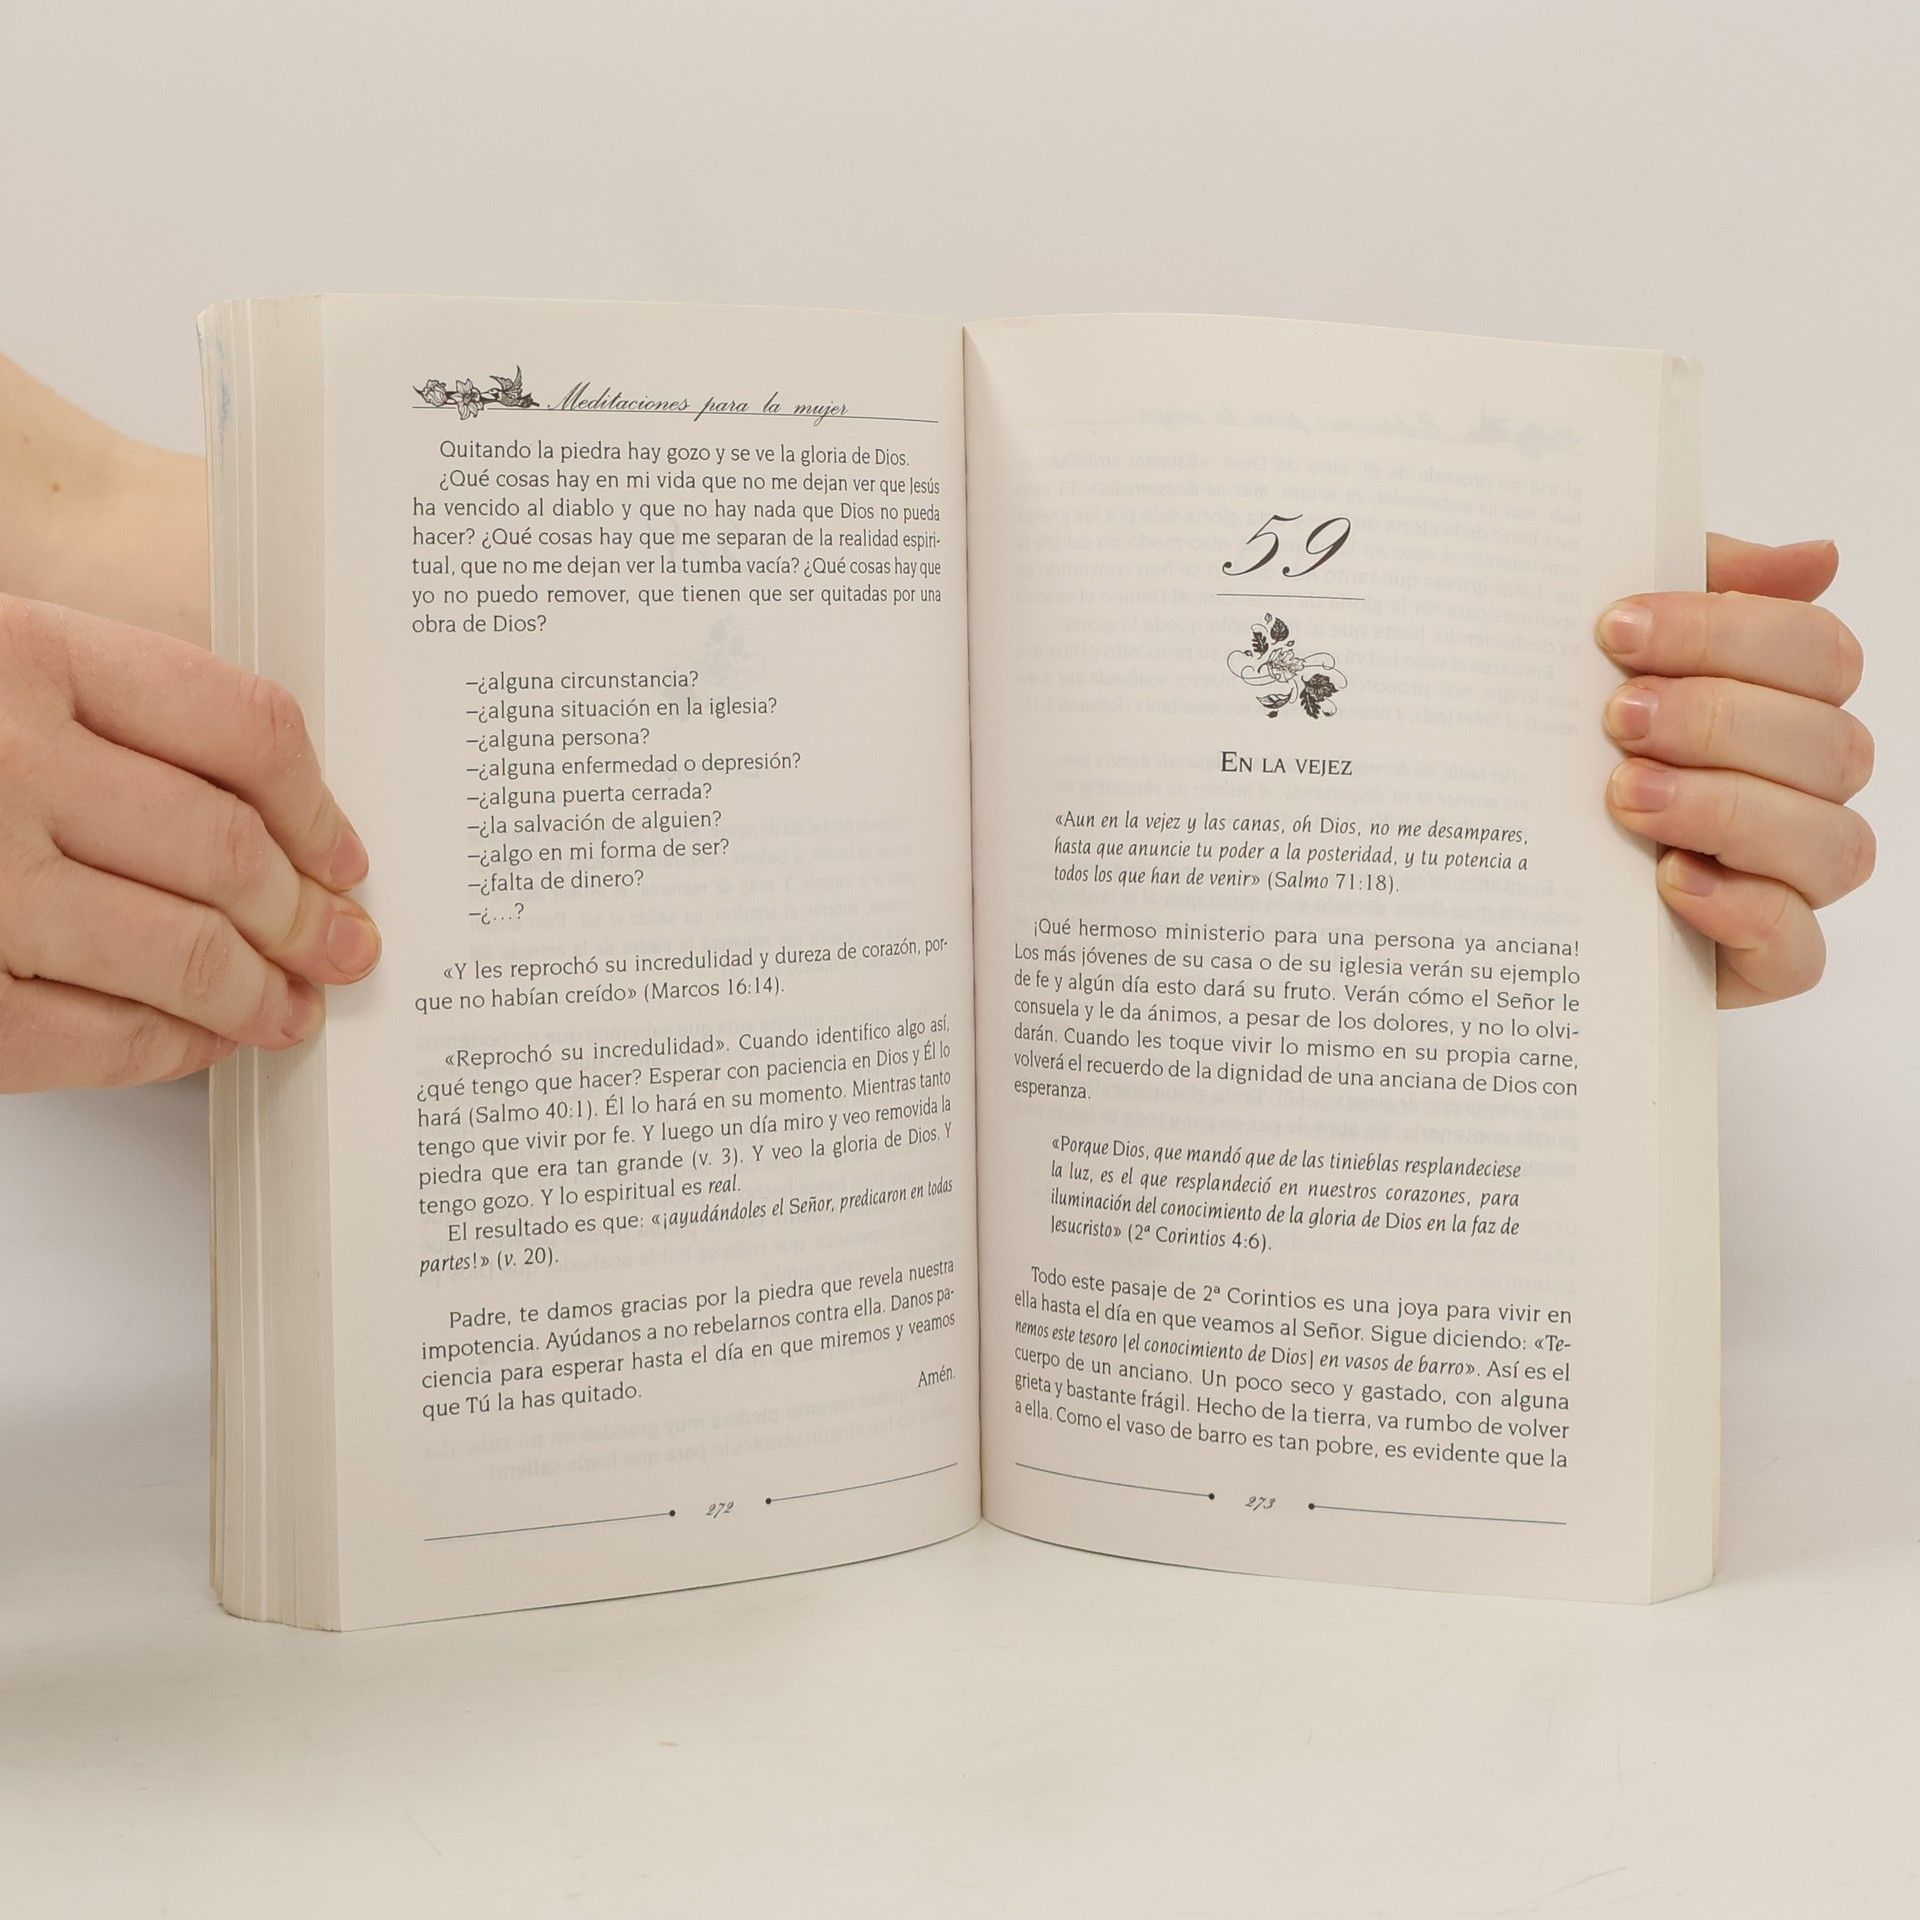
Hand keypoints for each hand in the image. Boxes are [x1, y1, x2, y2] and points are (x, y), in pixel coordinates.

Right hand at [0, 594, 379, 1090]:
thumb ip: (87, 705)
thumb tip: (258, 813)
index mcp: (18, 650)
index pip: (240, 726)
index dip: (317, 805)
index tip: (344, 851)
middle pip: (227, 850)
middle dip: (306, 914)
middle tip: (345, 944)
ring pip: (180, 952)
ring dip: (258, 991)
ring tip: (294, 1006)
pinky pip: (88, 1038)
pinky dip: (166, 1049)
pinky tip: (199, 1043)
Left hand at [1598, 534, 1873, 1006]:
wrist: (1495, 889)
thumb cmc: (1563, 760)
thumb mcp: (1600, 661)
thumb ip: (1694, 590)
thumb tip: (1813, 559)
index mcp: (1780, 705)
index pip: (1814, 652)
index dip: (1726, 632)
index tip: (1614, 630)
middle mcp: (1801, 789)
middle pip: (1828, 742)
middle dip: (1717, 721)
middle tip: (1617, 720)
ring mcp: (1789, 879)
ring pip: (1831, 842)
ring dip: (1725, 809)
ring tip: (1625, 798)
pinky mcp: (1761, 963)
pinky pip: (1796, 945)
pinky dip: (1740, 909)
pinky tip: (1668, 881)